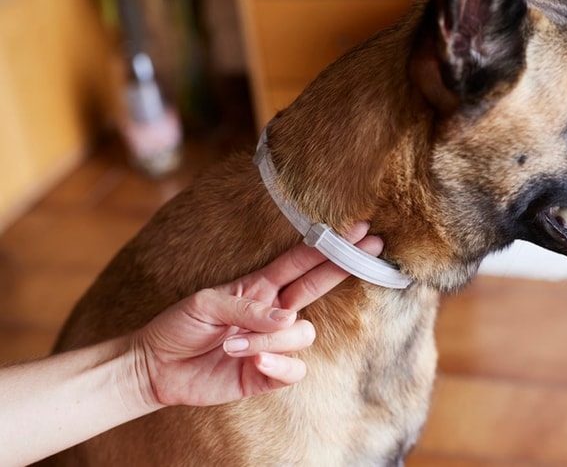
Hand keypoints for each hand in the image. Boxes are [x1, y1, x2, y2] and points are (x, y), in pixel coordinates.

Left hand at [131, 222, 383, 408]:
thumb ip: (247, 308)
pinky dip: (276, 366)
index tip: (356, 228)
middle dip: (343, 265)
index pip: (300, 261)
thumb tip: (287, 318)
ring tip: (231, 344)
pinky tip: (253, 363)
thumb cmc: (178, 326)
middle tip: (372, 247)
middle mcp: (273, 312)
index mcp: (259, 287)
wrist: (156, 366)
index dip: (327, 244)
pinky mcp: (267, 375)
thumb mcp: (206, 304)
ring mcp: (273, 343)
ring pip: (301, 333)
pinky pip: (294, 370)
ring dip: (269, 339)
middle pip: (317, 284)